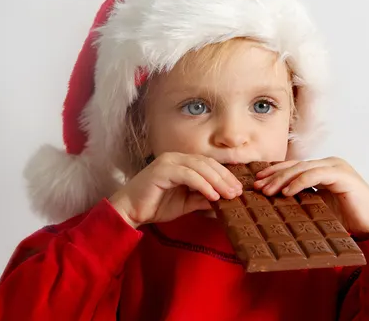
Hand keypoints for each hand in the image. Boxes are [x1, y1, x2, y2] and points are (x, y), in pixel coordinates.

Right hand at [108, 153, 242, 227]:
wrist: (129, 211)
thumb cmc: (155, 206)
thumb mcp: (186, 203)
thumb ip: (203, 199)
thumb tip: (225, 200)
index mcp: (181, 162)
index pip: (209, 164)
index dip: (225, 175)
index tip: (238, 189)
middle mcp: (175, 157)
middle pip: (207, 163)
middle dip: (225, 178)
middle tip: (237, 192)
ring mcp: (168, 162)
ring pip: (200, 167)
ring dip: (217, 181)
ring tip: (229, 195)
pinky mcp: (162, 170)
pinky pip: (188, 175)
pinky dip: (203, 185)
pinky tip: (213, 196)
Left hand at [253, 157, 368, 238]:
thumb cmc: (347, 218)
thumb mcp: (319, 206)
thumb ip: (303, 198)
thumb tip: (276, 200)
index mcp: (324, 169)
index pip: (294, 166)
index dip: (275, 172)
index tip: (257, 181)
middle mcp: (329, 164)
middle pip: (295, 165)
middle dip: (274, 175)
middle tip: (257, 186)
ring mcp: (337, 167)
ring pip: (302, 168)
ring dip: (282, 179)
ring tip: (268, 191)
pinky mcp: (343, 175)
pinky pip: (315, 175)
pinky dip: (299, 182)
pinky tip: (287, 193)